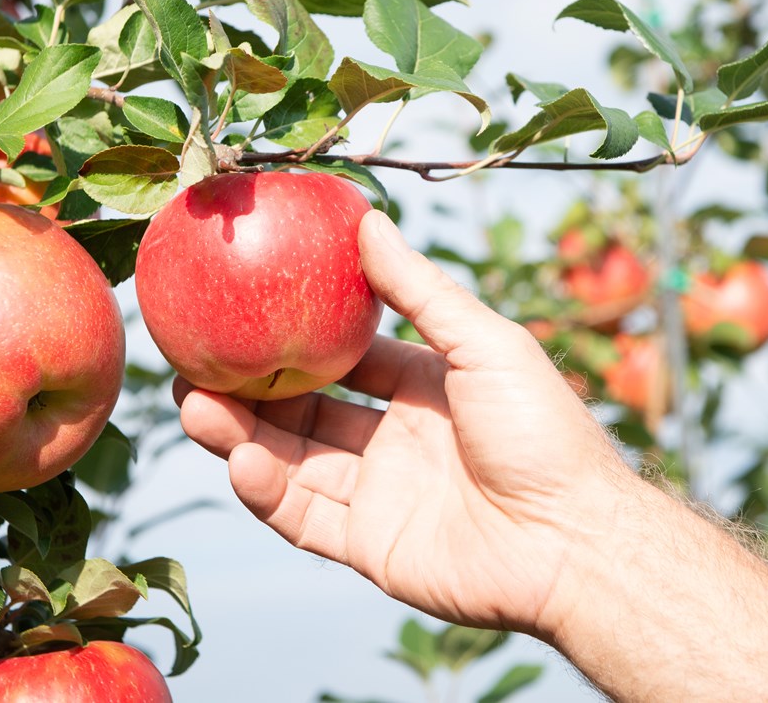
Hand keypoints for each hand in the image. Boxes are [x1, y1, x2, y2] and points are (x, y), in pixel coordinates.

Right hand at [176, 209, 630, 636]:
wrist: (576, 541)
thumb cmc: (543, 431)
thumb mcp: (485, 344)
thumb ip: (422, 290)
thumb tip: (369, 220)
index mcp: (426, 388)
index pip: (346, 355)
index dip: (295, 335)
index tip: (243, 308)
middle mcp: (397, 439)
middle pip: (304, 408)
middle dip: (249, 387)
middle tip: (193, 360)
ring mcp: (380, 494)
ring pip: (291, 460)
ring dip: (239, 435)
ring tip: (192, 405)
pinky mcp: (369, 547)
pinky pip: (303, 516)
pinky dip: (266, 491)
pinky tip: (239, 459)